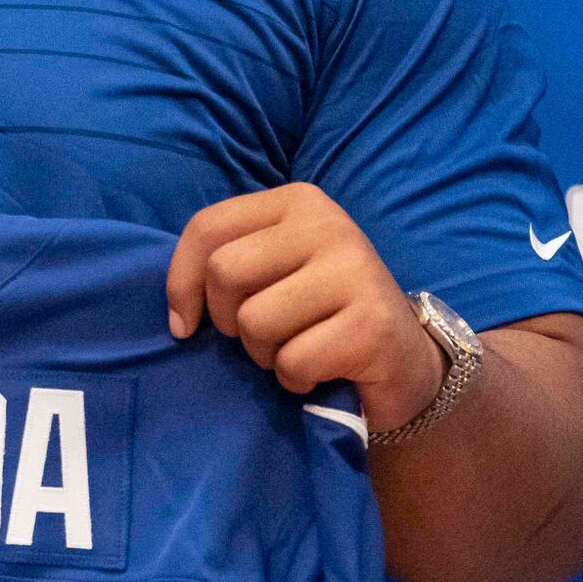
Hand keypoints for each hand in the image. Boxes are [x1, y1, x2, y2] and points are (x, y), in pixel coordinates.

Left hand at [166, 182, 446, 433]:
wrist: (403, 359)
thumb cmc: (321, 314)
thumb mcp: (273, 272)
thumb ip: (224, 266)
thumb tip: (179, 318)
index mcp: (299, 201)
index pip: (207, 228)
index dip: (181, 283)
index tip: (186, 324)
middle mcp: (329, 224)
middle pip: (225, 273)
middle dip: (229, 321)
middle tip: (261, 337)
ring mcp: (356, 270)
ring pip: (255, 321)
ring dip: (264, 355)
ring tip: (296, 350)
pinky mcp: (372, 323)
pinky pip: (292, 361)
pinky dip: (295, 380)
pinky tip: (322, 372)